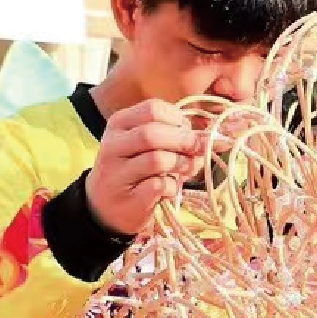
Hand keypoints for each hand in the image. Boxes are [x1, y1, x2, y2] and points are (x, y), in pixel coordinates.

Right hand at [85, 100, 207, 236]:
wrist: (106, 208)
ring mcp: (117, 174)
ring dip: (181, 165)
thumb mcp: (147, 147)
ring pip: (157, 160)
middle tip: (197, 151)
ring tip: (186, 171)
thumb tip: (210, 137)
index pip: (152, 109)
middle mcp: (113, 145)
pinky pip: (159, 186)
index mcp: (119, 124)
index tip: (188, 131)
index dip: (178, 119)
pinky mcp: (128, 199)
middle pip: (153, 133)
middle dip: (183, 141)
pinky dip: (173, 187)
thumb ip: (174, 137)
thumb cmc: (134, 171)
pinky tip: (171, 190)